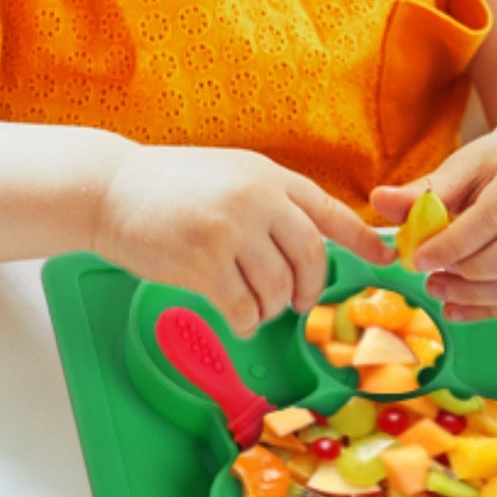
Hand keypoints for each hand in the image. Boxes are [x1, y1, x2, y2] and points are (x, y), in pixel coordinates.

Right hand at [99, 145, 393, 337]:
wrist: (110, 190)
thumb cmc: (169, 188)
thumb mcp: (230, 176)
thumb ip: (269, 201)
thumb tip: (310, 241)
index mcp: (267, 175)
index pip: (327, 210)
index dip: (361, 238)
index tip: (386, 257)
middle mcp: (256, 198)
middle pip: (310, 256)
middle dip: (309, 288)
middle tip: (297, 302)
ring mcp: (230, 229)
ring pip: (278, 287)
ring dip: (271, 307)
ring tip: (254, 306)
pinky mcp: (203, 261)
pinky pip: (243, 307)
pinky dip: (245, 321)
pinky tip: (235, 317)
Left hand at [370, 119, 496, 321]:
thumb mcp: (464, 166)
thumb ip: (425, 190)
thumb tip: (379, 200)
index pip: (496, 213)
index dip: (456, 241)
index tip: (419, 259)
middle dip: (471, 271)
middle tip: (430, 278)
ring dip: (478, 296)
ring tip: (438, 290)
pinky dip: (491, 310)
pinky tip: (456, 309)